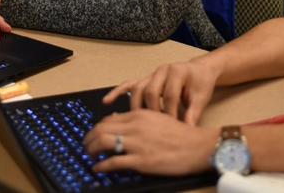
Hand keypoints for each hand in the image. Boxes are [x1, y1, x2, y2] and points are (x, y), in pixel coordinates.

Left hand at [84, 109, 216, 175]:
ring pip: (103, 143)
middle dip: (89, 138)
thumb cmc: (180, 134)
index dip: (97, 128)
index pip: (109, 119)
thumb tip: (118, 119)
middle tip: (86, 146)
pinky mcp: (140, 161)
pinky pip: (113, 162)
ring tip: (89, 155)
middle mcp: (135, 126)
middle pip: (102, 129)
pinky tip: (98, 169)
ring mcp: (137, 143)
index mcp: (139, 114)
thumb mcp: (157, 118)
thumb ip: (138, 119)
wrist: (197, 146)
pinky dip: (101, 166)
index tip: (94, 135)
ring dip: (91, 150)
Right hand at [102, 56, 220, 124]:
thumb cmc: (200, 84)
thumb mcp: (201, 97)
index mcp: (177, 71)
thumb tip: (187, 131)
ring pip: (138, 88)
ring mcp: (152, 74)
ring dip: (137, 106)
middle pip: (150, 90)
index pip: (169, 93)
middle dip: (153, 111)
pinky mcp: (145, 79)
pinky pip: (129, 84)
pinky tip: (108, 102)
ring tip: (136, 122)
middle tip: (156, 127)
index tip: (173, 127)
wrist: (200, 71)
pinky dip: (118, 92)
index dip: (171, 111)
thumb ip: (194, 113)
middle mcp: (162, 70)